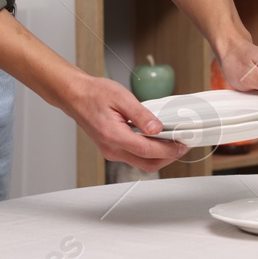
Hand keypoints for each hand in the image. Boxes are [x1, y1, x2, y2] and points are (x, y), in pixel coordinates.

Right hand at [62, 72, 189, 171]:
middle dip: (168, 157)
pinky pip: (134, 157)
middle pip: (147, 164)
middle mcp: (112, 149)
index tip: (182, 145)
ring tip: (172, 142)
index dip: (169, 150)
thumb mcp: (121, 97)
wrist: (75, 96)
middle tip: (182, 145)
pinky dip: (149, 153)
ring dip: (159, 156)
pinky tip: (157, 140)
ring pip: (141, 163)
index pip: (147, 151)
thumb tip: (157, 128)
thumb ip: (141, 114)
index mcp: (114, 136)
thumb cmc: (94, 94)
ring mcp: (111, 152)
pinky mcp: (112, 150)